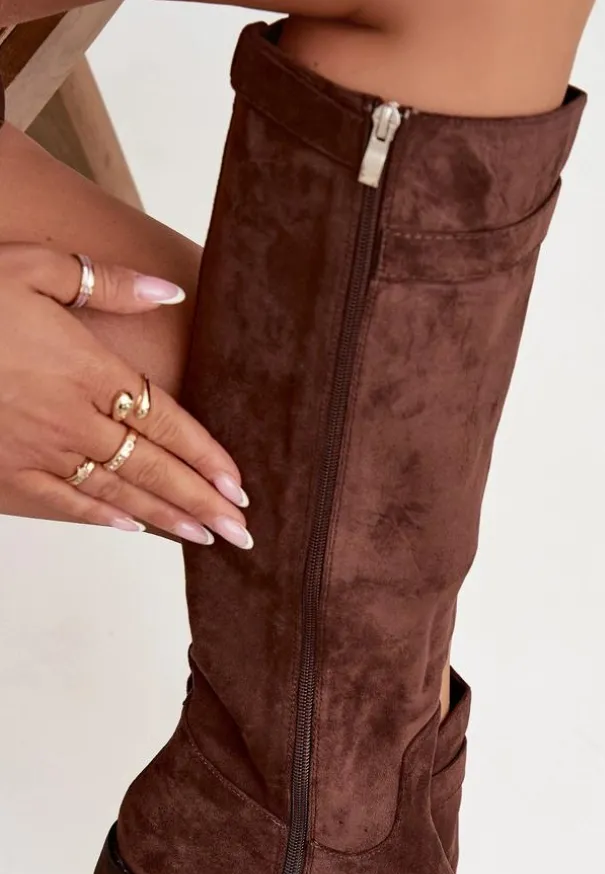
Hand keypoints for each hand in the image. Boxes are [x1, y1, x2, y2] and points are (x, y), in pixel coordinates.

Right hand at [0, 243, 252, 547]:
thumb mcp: (32, 266)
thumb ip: (105, 282)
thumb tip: (171, 290)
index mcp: (88, 369)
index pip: (167, 421)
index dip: (207, 456)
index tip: (239, 484)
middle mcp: (72, 419)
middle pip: (154, 468)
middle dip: (203, 503)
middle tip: (243, 532)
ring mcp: (38, 452)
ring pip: (118, 493)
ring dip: (167, 518)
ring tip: (207, 538)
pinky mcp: (5, 473)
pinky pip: (63, 504)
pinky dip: (101, 520)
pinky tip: (133, 531)